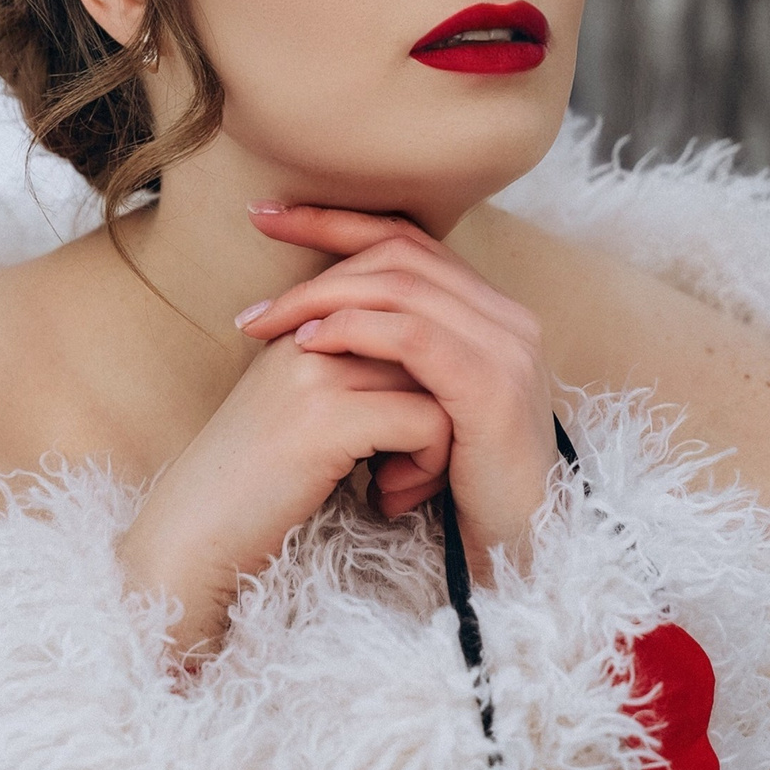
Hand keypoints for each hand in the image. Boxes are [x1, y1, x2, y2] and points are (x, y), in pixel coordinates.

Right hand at [118, 321, 451, 657]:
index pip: (404, 312)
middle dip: (441, 403)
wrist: (190, 539)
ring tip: (401, 484)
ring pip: (438, 379)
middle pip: (428, 343)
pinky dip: (427, 465)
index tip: (409, 431)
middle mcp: (308, 333)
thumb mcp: (299, 414)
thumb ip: (351, 378)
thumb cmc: (249, 491)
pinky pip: (427, 421)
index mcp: (300, 323)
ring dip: (439, 441)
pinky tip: (386, 499)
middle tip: (414, 465)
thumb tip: (433, 373)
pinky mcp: (328, 419)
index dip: (427, 373)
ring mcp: (316, 373)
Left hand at [240, 205, 558, 571]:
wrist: (515, 551)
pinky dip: (356, 332)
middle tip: (254, 294)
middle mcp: (507, 318)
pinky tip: (310, 344)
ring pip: (403, 288)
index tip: (266, 218)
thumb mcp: (420, 406)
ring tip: (268, 325)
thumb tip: (313, 318)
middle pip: (401, 254)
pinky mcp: (492, 387)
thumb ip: (391, 357)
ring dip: (322, 298)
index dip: (335, 220)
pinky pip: (413, 337)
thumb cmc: (458, 487)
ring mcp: (507, 349)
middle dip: (316, 258)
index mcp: (489, 313)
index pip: (409, 240)